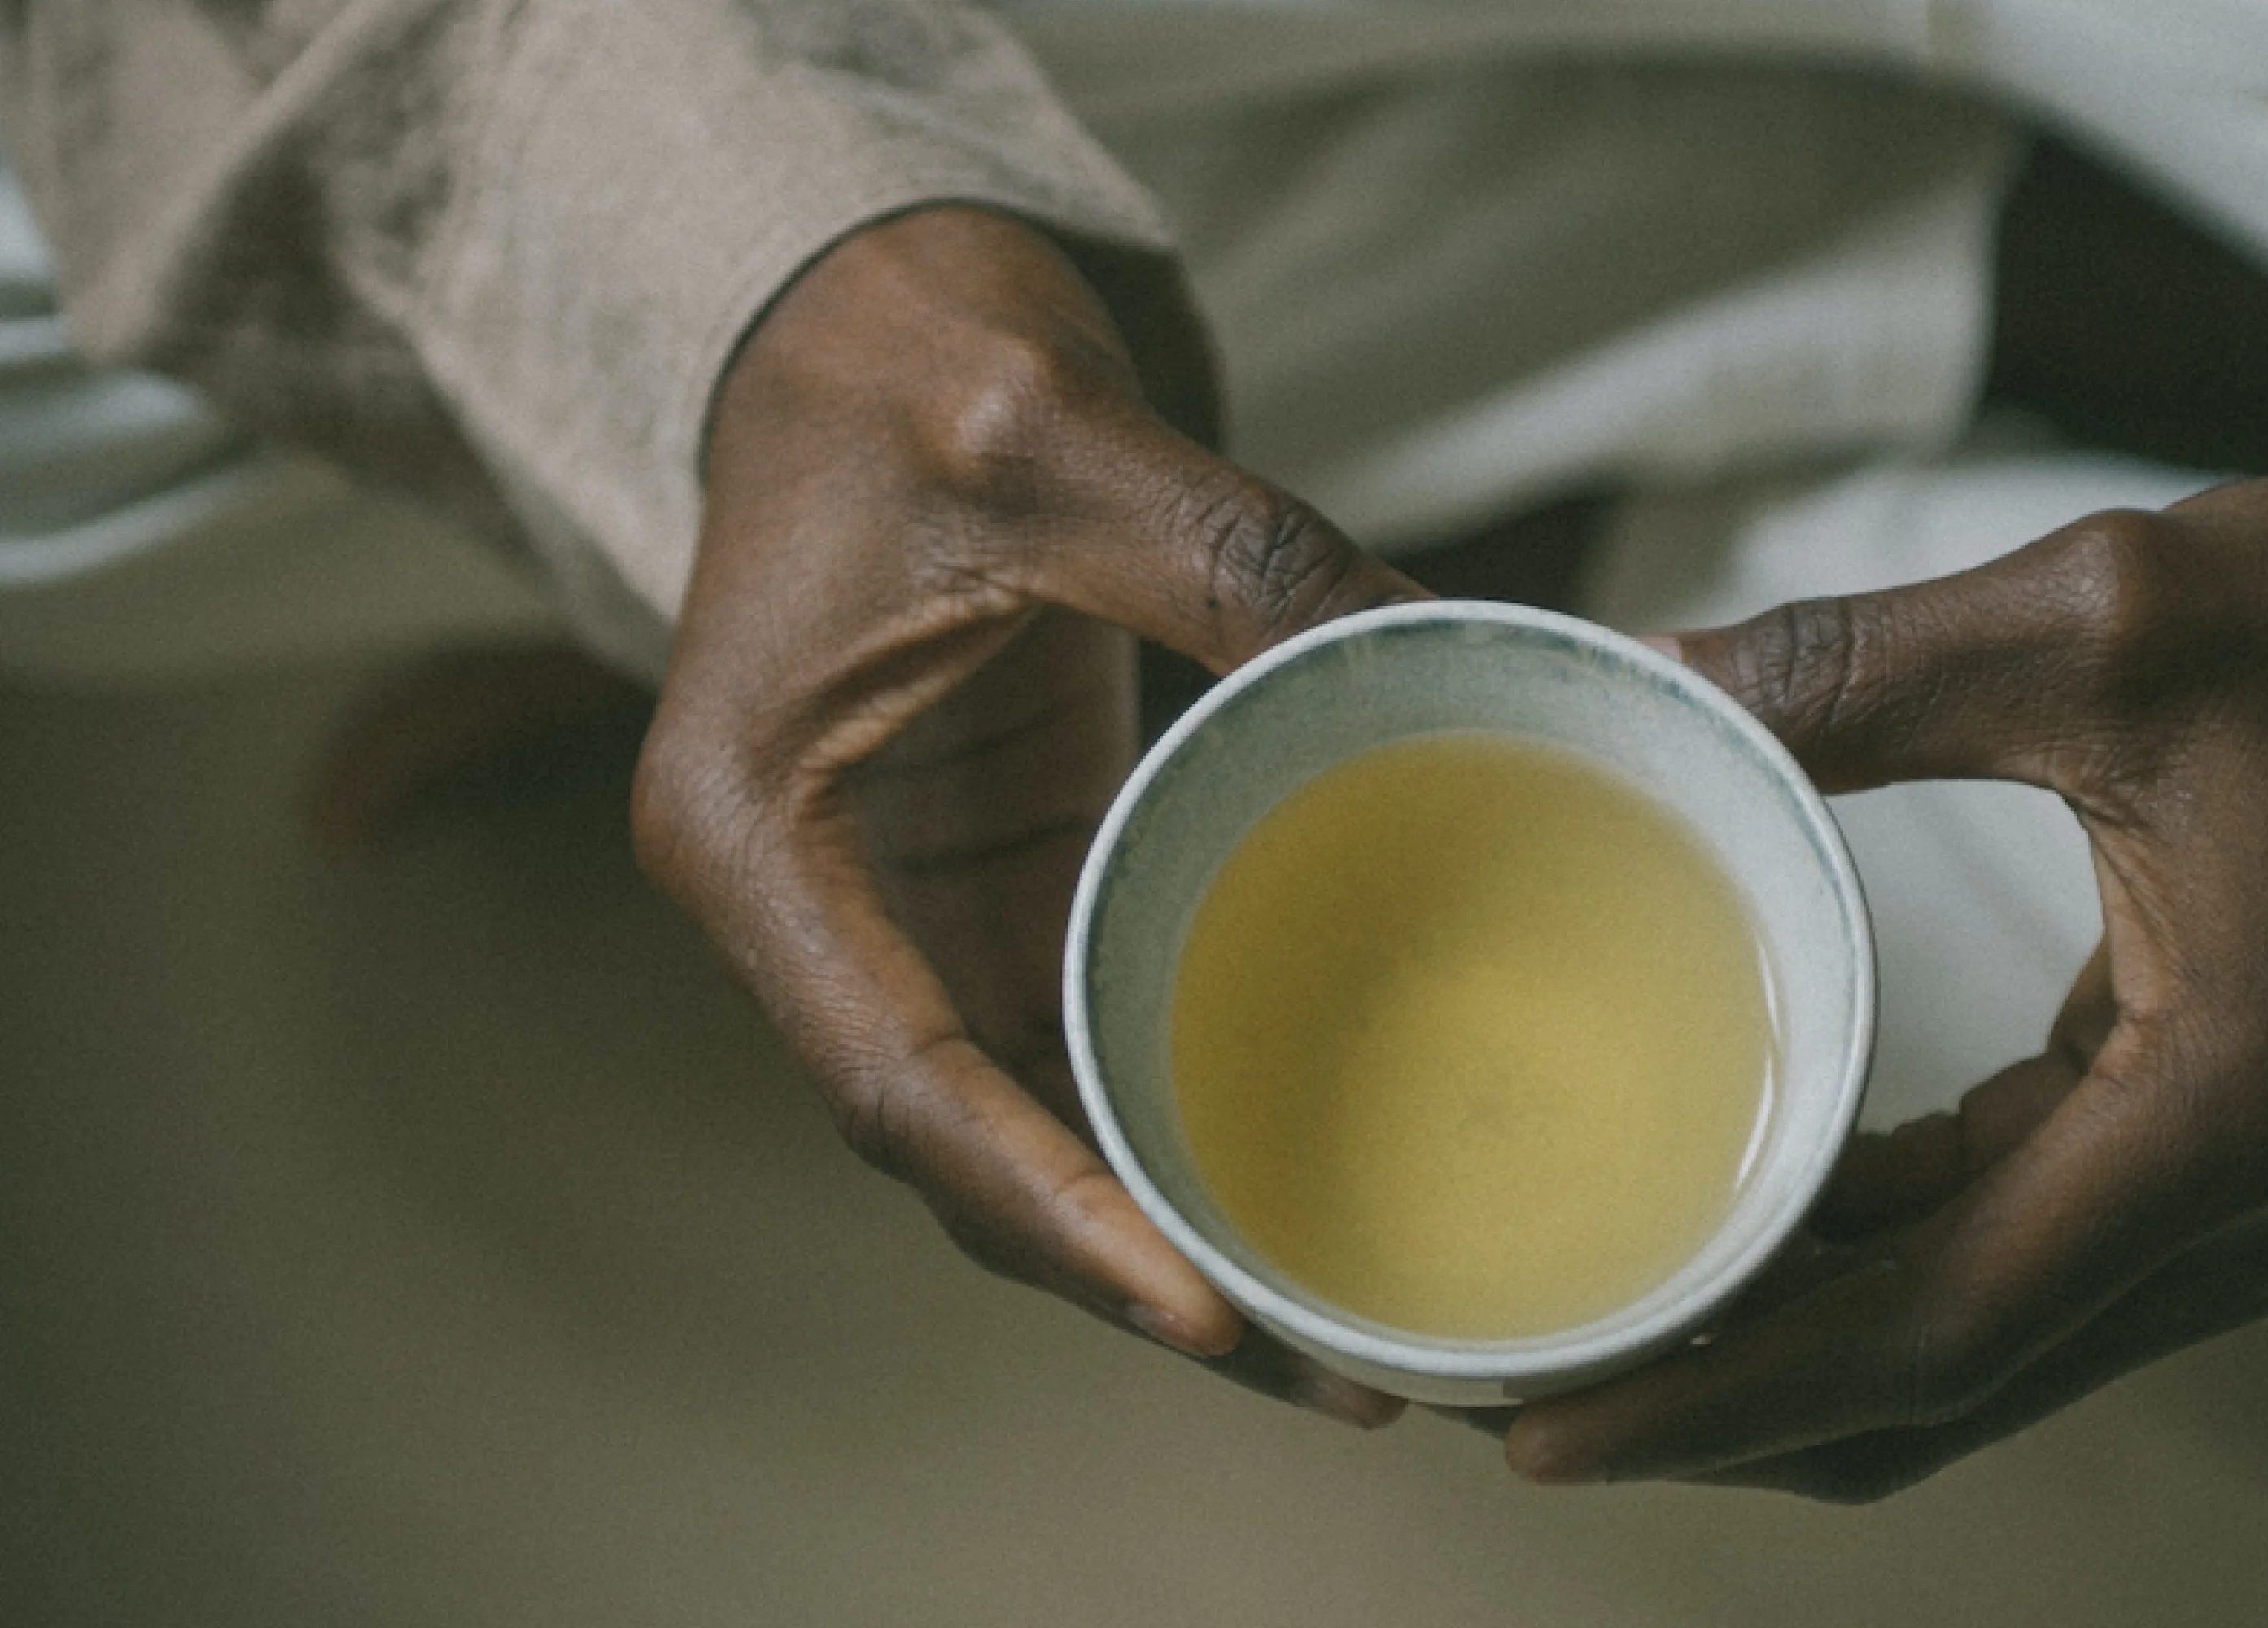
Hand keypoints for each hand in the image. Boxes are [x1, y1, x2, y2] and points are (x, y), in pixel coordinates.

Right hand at [632, 206, 1417, 1422]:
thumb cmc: (902, 360)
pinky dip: (1172, 1120)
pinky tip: (1300, 1168)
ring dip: (1166, 1222)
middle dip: (1135, 1271)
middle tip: (1338, 1366)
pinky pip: (1073, 1037)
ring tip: (1345, 1314)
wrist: (861, 316)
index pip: (894, 1082)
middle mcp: (812, 904)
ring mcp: (900, 905)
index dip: (1045, 1213)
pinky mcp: (990, 876)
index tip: (1202, 1311)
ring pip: (1024, 1120)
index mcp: (754, 834)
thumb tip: (1460, 672)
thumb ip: (1236, 561)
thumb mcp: (1053, 438)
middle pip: (965, 1151)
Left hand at [1507, 476, 2267, 1495]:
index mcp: (2210, 1114)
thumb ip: (1864, 663)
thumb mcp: (2112, 617)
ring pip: (1951, 1348)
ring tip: (1591, 1322)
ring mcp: (2197, 1200)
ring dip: (1774, 1357)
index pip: (1926, 1330)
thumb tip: (1646, 683)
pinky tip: (1729, 1222)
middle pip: (1923, 1386)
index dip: (1725, 1400)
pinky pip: (1983, 1261)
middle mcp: (2213, 1208)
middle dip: (1717, 1412)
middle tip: (1518, 1393)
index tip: (1554, 1431)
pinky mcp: (2165, 1156)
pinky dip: (1847, 1273)